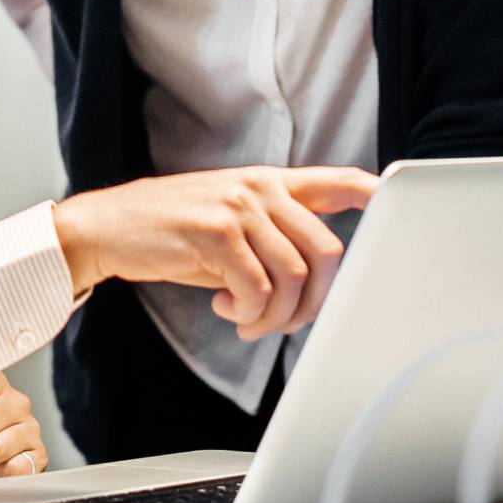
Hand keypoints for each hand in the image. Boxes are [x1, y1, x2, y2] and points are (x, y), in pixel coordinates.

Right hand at [53, 165, 378, 340]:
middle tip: (281, 321)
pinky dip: (248, 314)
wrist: (106, 227)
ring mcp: (238, 205)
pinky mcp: (215, 230)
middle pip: (327, 252)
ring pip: (294, 276)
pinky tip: (225, 311)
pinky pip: (257, 289)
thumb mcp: (228, 224)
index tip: (396, 203)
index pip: (336, 181)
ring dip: (276, 316)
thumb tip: (315, 286)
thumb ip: (271, 238)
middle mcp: (259, 187)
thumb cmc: (170, 233)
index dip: (374, 194)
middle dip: (313, 303)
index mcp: (268, 183)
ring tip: (247, 320)